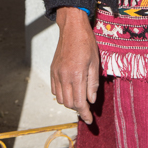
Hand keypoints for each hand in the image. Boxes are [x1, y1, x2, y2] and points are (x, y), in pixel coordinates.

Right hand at [51, 7, 99, 124]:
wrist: (72, 28)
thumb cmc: (86, 42)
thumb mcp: (95, 62)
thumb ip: (92, 83)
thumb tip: (91, 100)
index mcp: (76, 75)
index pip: (79, 103)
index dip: (85, 114)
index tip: (89, 120)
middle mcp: (64, 76)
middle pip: (69, 104)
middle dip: (78, 109)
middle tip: (87, 107)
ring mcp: (56, 74)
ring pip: (61, 99)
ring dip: (70, 102)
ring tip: (79, 98)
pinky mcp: (52, 71)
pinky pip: (55, 90)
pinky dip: (62, 95)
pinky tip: (69, 90)